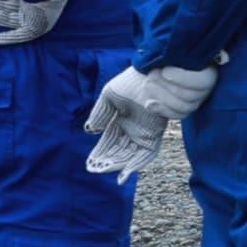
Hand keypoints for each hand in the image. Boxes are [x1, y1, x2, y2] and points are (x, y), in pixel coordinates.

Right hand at [82, 63, 218, 176]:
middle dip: (107, 161)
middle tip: (95, 169)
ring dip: (119, 164)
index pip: (109, 141)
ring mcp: (145, 132)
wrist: (151, 75)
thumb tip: (91, 130)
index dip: (100, 153)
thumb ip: (100, 112)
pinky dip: (137, 163)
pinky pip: (147, 153)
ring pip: (131, 155)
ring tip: (105, 170)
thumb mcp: (109, 96)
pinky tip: (125, 171)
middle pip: (119, 151)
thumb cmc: (130, 82)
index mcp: (121, 120)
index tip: (90, 163)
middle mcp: (133, 129)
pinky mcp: (156, 134)